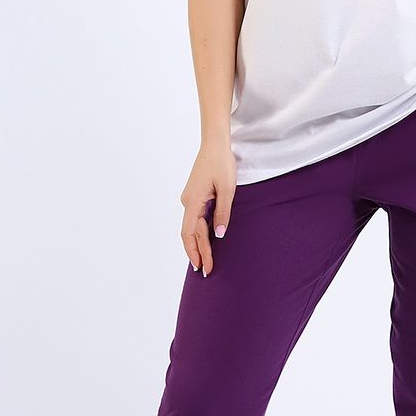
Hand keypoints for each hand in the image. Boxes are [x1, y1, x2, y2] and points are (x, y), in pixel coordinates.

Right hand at [181, 142, 236, 276]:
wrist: (215, 144)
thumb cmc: (222, 163)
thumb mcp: (227, 189)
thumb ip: (223, 213)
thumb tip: (220, 235)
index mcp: (193, 202)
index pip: (190, 233)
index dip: (194, 252)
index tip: (201, 267)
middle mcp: (188, 202)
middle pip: (191, 233)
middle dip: (198, 253)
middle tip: (207, 272)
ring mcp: (191, 199)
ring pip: (193, 227)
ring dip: (199, 244)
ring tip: (206, 261)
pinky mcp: (196, 196)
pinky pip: (196, 219)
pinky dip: (200, 232)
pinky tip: (206, 241)